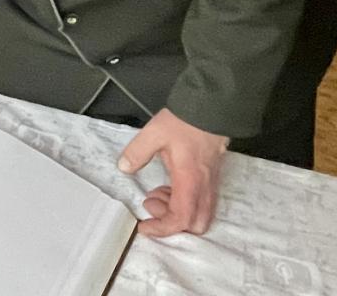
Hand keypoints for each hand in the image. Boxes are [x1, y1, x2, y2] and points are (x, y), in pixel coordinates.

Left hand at [118, 108, 228, 236]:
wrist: (212, 108)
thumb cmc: (185, 121)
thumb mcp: (154, 133)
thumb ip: (137, 152)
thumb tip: (125, 167)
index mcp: (190, 181)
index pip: (181, 219)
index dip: (162, 229)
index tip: (144, 226)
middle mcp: (204, 187)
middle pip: (196, 224)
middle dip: (171, 222)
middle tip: (150, 204)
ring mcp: (211, 183)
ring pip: (200, 214)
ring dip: (177, 211)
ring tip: (156, 193)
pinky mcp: (212, 178)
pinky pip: (202, 202)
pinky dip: (184, 202)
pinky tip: (169, 185)